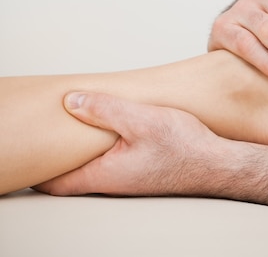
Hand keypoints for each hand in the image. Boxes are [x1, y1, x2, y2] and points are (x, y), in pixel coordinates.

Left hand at [34, 92, 220, 196]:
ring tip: (76, 120)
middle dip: (57, 153)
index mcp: (104, 175)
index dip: (39, 168)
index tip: (33, 145)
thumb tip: (71, 101)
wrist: (218, 163)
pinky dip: (100, 145)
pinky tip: (109, 125)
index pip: (55, 182)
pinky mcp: (138, 170)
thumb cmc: (183, 146)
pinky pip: (109, 160)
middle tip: (52, 127)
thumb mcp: (140, 120)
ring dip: (81, 147)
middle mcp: (111, 182)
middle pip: (69, 174)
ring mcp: (125, 178)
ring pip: (90, 166)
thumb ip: (103, 109)